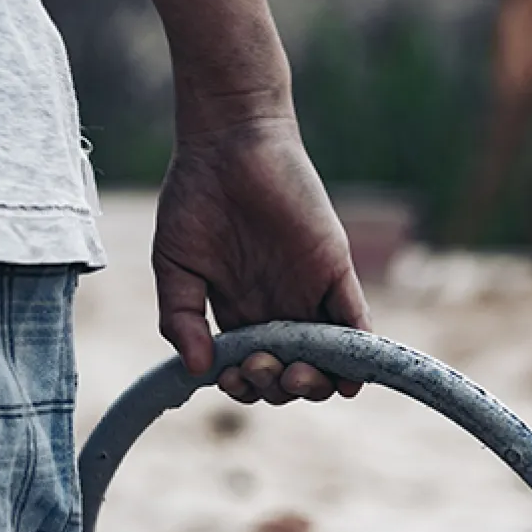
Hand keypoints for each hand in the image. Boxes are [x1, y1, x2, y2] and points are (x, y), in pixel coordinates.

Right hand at [152, 114, 370, 404]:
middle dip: (277, 388)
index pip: (252, 370)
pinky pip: (356, 321)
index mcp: (241, 312)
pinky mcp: (335, 271)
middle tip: (259, 367)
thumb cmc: (196, 197)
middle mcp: (279, 308)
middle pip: (291, 372)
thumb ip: (180, 317)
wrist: (229, 143)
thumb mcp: (174, 265)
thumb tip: (197, 370)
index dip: (245, 388)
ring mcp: (310, 292)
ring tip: (295, 374)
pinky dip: (357, 356)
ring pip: (329, 359)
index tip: (229, 377)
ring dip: (318, 383)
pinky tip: (348, 378)